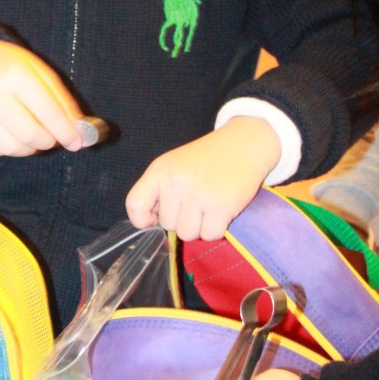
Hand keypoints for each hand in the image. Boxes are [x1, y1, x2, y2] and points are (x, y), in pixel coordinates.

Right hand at [0, 38, 84, 154]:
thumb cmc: (9, 67)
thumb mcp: (39, 72)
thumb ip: (61, 101)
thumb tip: (79, 133)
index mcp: (14, 74)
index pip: (47, 112)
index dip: (66, 131)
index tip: (77, 142)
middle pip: (30, 135)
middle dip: (48, 141)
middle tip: (52, 137)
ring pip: (13, 148)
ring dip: (30, 148)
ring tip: (32, 134)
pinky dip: (11, 148)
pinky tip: (12, 133)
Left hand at [125, 115, 280, 240]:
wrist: (243, 144)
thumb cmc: (205, 159)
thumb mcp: (173, 165)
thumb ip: (158, 190)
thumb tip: (150, 222)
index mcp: (160, 171)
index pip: (135, 205)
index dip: (143, 219)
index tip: (156, 217)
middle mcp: (176, 182)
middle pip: (167, 225)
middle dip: (181, 219)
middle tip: (196, 201)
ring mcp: (199, 195)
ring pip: (188, 234)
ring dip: (199, 227)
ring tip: (208, 206)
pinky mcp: (221, 206)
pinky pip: (210, 235)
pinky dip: (217, 229)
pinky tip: (221, 210)